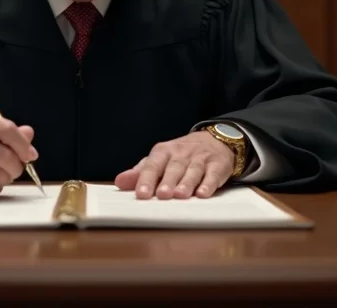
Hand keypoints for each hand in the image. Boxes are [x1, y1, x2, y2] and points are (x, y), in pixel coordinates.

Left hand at [114, 131, 233, 198]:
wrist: (214, 140)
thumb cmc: (181, 155)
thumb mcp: (159, 160)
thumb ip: (140, 172)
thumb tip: (119, 182)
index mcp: (163, 152)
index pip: (153, 165)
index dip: (146, 179)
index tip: (141, 194)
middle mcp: (181, 154)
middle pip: (174, 167)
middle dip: (168, 181)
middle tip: (162, 195)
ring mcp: (200, 158)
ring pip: (193, 170)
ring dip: (187, 183)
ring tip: (180, 195)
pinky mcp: (217, 165)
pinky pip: (213, 173)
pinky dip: (208, 184)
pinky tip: (203, 194)